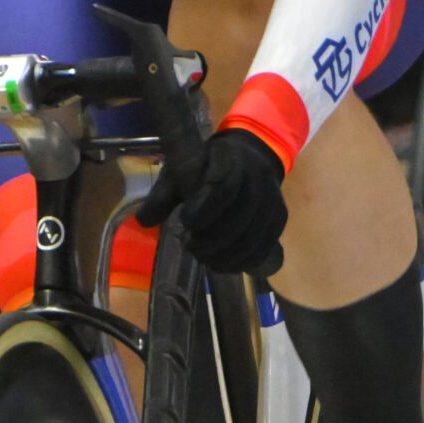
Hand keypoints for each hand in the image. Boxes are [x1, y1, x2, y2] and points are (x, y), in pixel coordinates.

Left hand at [137, 126, 286, 275]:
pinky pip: (266, 245)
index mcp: (231, 158)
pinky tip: (226, 266)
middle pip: (238, 217)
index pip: (222, 186)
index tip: (185, 222)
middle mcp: (257, 176)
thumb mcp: (183, 169)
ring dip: (227, 255)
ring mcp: (272, 197)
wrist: (250, 156)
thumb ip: (164, 194)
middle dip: (212, 240)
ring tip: (205, 259)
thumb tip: (143, 221)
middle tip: (192, 248)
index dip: (204, 209)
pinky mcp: (279, 216)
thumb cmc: (209, 164)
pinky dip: (245, 261)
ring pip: (252, 235)